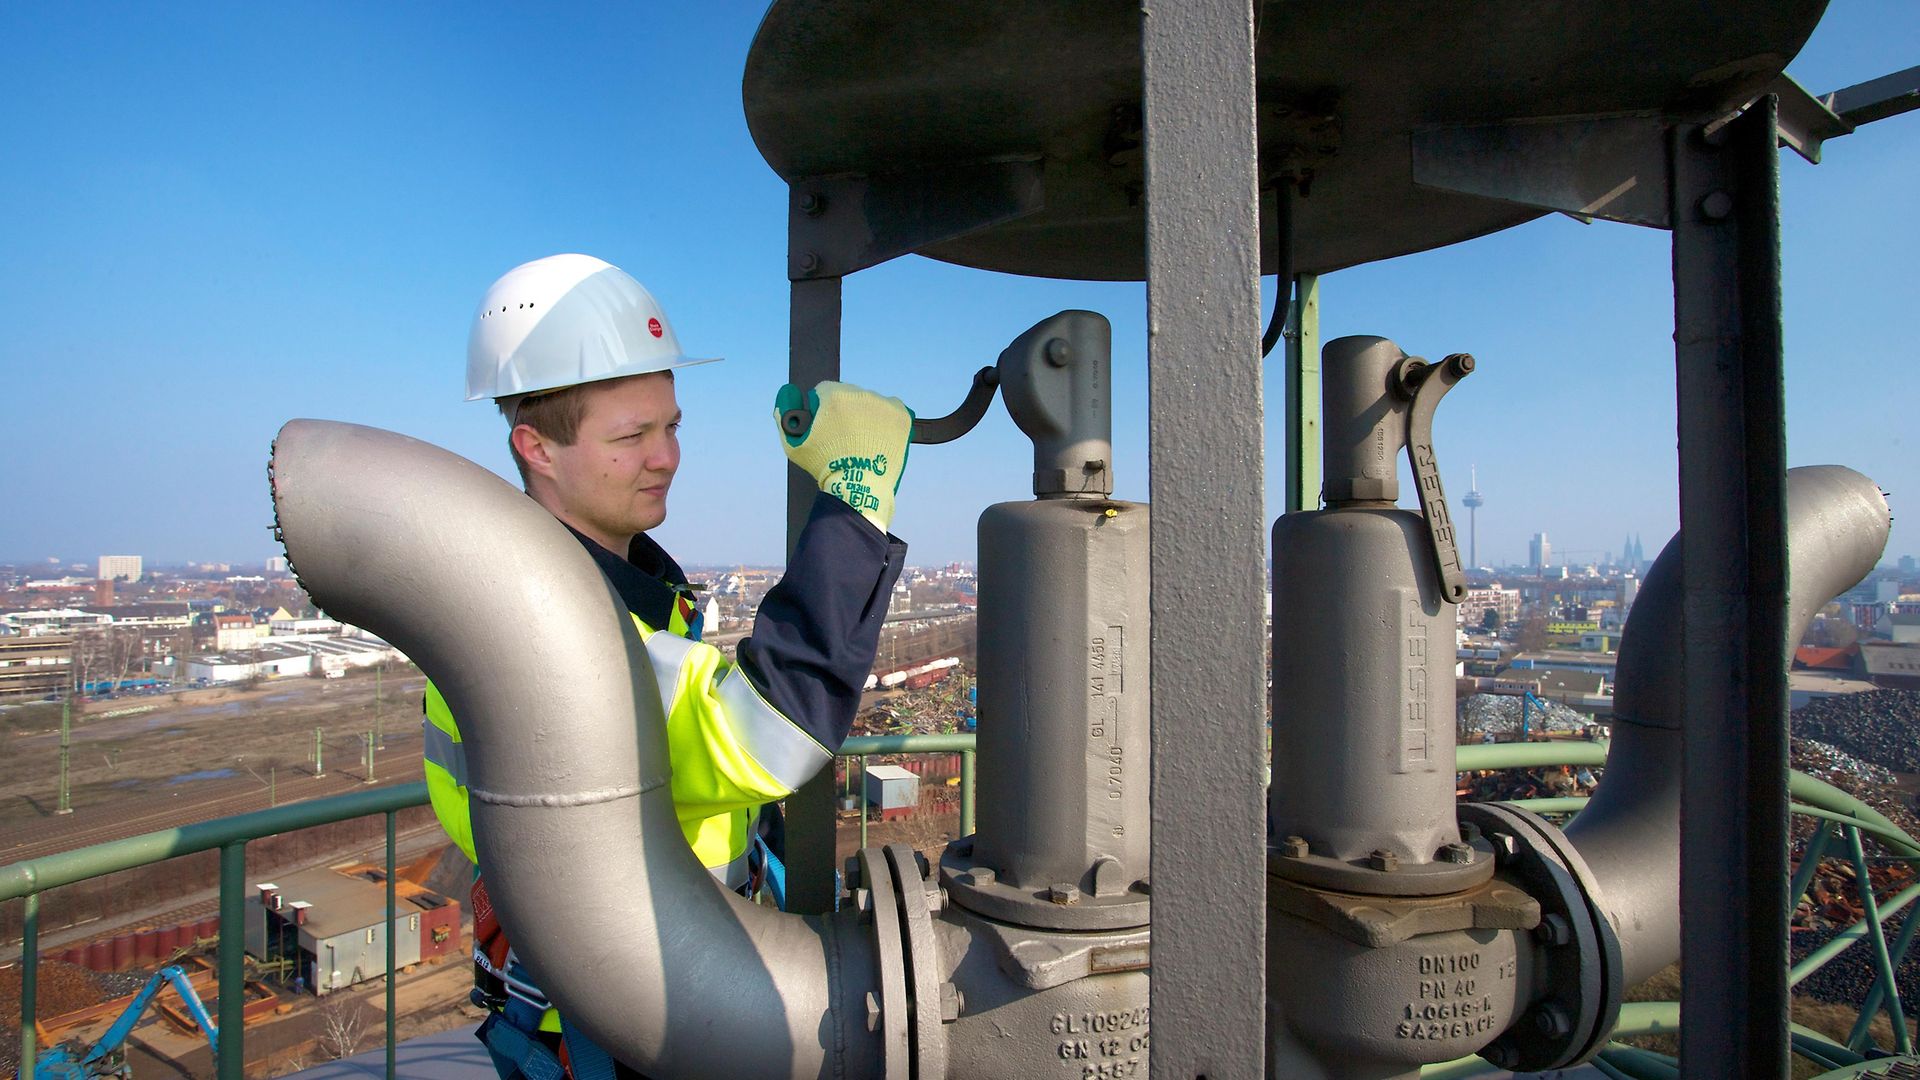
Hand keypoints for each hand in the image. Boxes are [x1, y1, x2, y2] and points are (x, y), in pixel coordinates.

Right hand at [774, 380, 912, 532]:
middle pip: (849, 396)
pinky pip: (892, 411)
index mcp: (834, 395)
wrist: (858, 486)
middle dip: (846, 412)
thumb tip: (785, 398)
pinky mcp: (901, 415)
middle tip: (845, 437)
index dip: (824, 409)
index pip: (825, 391)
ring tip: (863, 442)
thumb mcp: (794, 445)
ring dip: (866, 416)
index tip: (828, 427)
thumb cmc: (824, 466)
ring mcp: (883, 404)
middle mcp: (861, 394)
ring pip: (871, 404)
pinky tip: (879, 438)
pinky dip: (887, 421)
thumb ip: (784, 419)